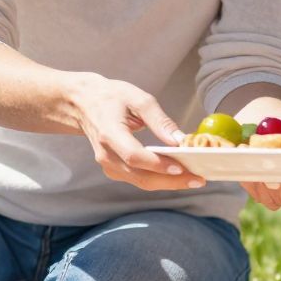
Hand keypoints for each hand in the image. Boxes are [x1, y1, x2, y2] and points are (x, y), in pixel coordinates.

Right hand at [69, 76, 202, 190]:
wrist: (82, 104)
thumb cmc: (111, 97)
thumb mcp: (138, 98)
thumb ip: (160, 120)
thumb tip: (180, 140)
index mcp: (109, 133)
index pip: (134, 156)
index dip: (157, 164)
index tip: (180, 167)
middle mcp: (106, 154)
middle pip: (140, 175)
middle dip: (171, 181)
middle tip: (198, 180)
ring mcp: (107, 165)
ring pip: (141, 182)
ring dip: (168, 183)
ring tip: (194, 179)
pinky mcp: (113, 170)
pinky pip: (138, 179)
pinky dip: (159, 179)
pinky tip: (177, 175)